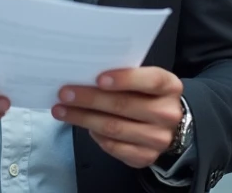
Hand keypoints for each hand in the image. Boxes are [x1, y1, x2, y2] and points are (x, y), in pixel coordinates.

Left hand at [52, 67, 183, 168]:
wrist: (166, 125)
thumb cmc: (147, 95)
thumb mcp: (144, 80)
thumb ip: (124, 76)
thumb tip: (86, 74)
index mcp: (169, 87)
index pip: (151, 81)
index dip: (125, 79)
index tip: (98, 78)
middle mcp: (168, 113)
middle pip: (124, 105)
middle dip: (90, 99)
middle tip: (65, 94)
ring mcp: (159, 138)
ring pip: (114, 128)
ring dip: (83, 118)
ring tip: (61, 110)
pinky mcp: (146, 157)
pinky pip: (114, 147)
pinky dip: (95, 135)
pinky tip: (83, 125)